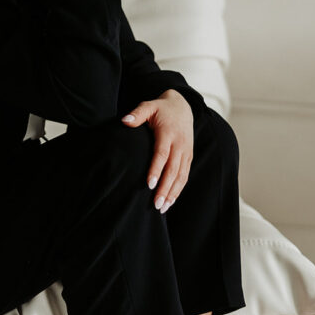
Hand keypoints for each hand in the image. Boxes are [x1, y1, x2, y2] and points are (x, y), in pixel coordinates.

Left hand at [121, 91, 193, 212]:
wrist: (182, 106)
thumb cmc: (161, 109)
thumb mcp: (148, 106)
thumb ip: (137, 114)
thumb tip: (124, 121)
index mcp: (168, 133)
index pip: (162, 154)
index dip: (156, 170)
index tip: (149, 184)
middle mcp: (180, 144)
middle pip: (173, 169)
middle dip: (165, 188)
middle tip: (156, 204)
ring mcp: (186, 151)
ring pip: (181, 176)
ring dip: (173, 192)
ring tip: (163, 207)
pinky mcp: (189, 156)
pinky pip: (185, 175)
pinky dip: (178, 189)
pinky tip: (170, 200)